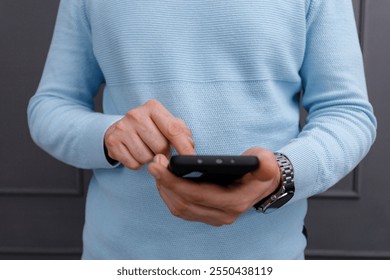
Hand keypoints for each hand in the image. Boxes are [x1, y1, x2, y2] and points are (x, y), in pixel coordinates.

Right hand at [104, 100, 194, 169]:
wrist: (121, 129)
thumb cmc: (150, 127)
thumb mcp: (167, 124)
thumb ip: (182, 133)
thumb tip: (189, 147)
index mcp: (153, 107)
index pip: (173, 129)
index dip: (184, 147)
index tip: (191, 158)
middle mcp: (135, 114)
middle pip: (160, 146)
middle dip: (163, 152)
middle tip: (159, 148)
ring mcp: (122, 128)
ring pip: (146, 157)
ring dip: (150, 159)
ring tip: (146, 149)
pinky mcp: (112, 142)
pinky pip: (133, 164)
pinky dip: (137, 163)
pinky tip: (135, 153)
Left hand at [147, 147, 280, 225]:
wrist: (263, 184)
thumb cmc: (261, 170)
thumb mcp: (266, 163)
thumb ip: (266, 164)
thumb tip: (261, 163)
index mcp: (234, 202)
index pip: (196, 195)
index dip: (173, 181)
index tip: (158, 166)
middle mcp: (222, 215)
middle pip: (183, 204)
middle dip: (164, 183)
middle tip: (154, 163)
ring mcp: (214, 218)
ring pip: (179, 209)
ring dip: (164, 189)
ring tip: (157, 169)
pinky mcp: (206, 215)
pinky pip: (182, 209)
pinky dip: (170, 194)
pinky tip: (165, 179)